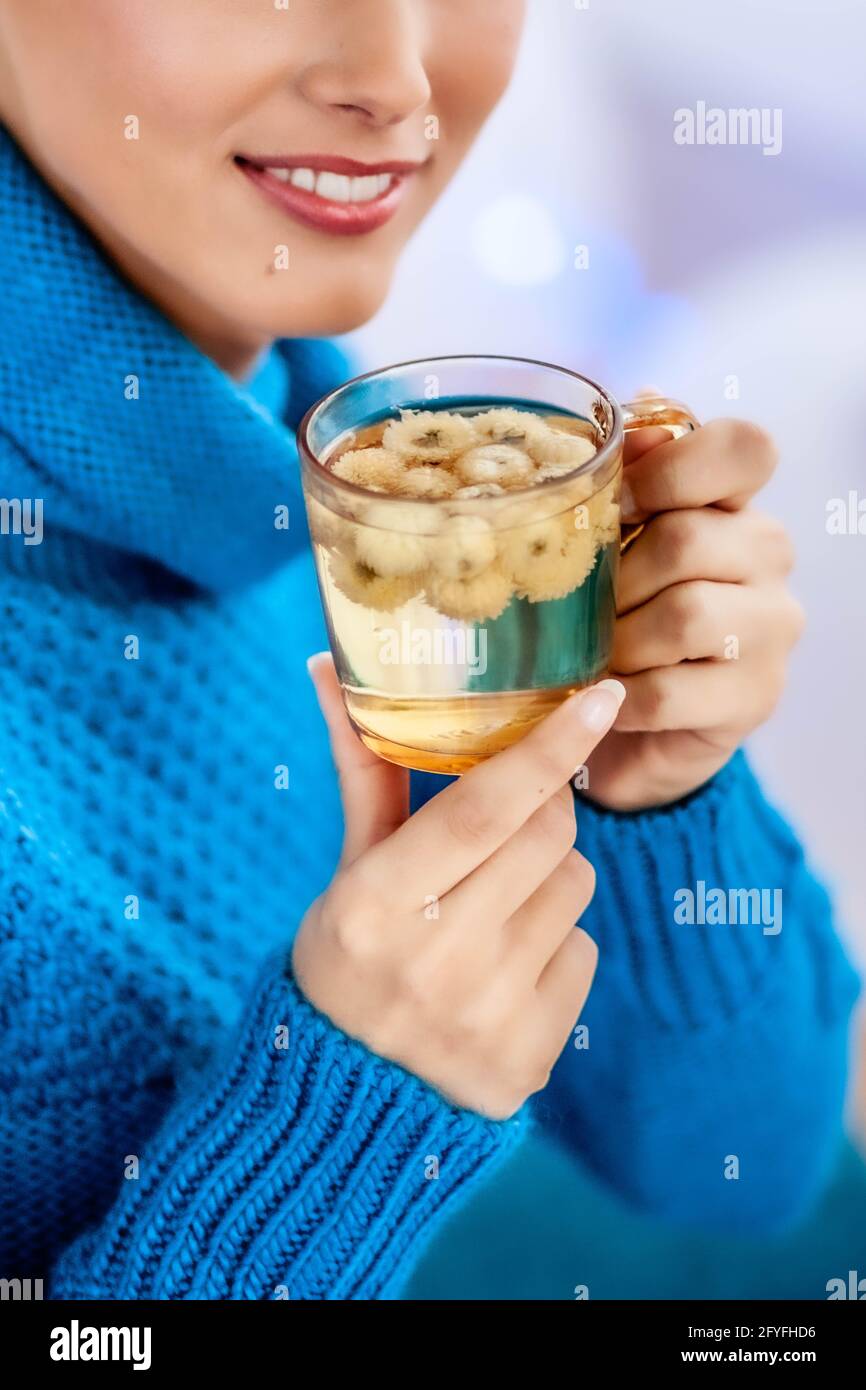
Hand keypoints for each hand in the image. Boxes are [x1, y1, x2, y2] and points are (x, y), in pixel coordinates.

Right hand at [292, 657, 624, 1118]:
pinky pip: (584, 953)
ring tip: (493, 910)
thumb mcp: (350, 871)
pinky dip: (555, 945)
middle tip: (510, 823)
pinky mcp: (529, 1058)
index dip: (547, 748)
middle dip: (544, 810)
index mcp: (376, 904)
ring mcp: (487, 1014)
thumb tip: (329, 667)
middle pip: (546, 838)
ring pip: (575, 888)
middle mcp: (435, 959)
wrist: (347, 1099)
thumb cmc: (349, 959)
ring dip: (548, 878)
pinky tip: (504, 968)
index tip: (602, 696)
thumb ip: (364, 773)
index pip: (484, 808)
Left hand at [586, 409, 803, 810]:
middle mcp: (768, 555)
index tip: (618, 506)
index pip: (744, 448)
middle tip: (584, 607)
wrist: (618, 723)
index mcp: (734, 503)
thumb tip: (643, 409)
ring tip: (595, 654)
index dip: (672, 469)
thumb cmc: (612, 617)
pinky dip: (622, 696)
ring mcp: (772, 628)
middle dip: (617, 579)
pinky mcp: (755, 697)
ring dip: (620, 639)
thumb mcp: (606, 542)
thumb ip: (623, 477)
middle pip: (688, 539)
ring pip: (686, 615)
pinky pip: (672, 690)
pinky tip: (607, 696)